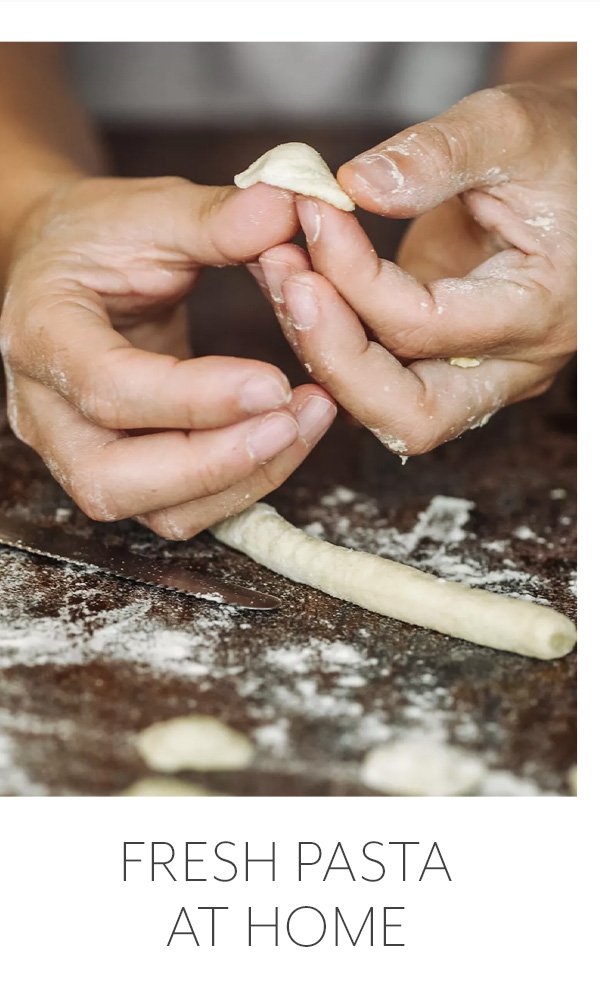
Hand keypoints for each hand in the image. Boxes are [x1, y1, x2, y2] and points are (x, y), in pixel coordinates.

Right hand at [0, 177, 335, 536]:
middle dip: (215, 463)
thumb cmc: (98, 240)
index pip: (106, 387)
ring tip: (307, 421)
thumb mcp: (147, 210)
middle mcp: (47, 413)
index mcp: (42, 333)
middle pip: (115, 481)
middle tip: (293, 417)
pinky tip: (289, 435)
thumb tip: (289, 206)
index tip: (274, 382)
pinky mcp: (126, 473)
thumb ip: (214, 216)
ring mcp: (80, 453)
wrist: (66, 271)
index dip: (193, 397)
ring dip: (241, 480)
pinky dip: (243, 484)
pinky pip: (184, 509)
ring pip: (156, 512)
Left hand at [253, 83, 574, 455]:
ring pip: (384, 408)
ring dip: (322, 350)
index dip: (354, 277)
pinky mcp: (442, 359)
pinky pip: (377, 377)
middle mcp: (511, 364)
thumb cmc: (557, 147)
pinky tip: (296, 281)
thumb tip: (356, 187)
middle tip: (285, 279)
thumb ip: (438, 155)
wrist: (570, 170)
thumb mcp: (509, 128)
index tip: (312, 212)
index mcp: (540, 311)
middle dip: (332, 355)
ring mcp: (474, 370)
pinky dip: (331, 338)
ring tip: (279, 270)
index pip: (426, 327)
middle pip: (410, 415)